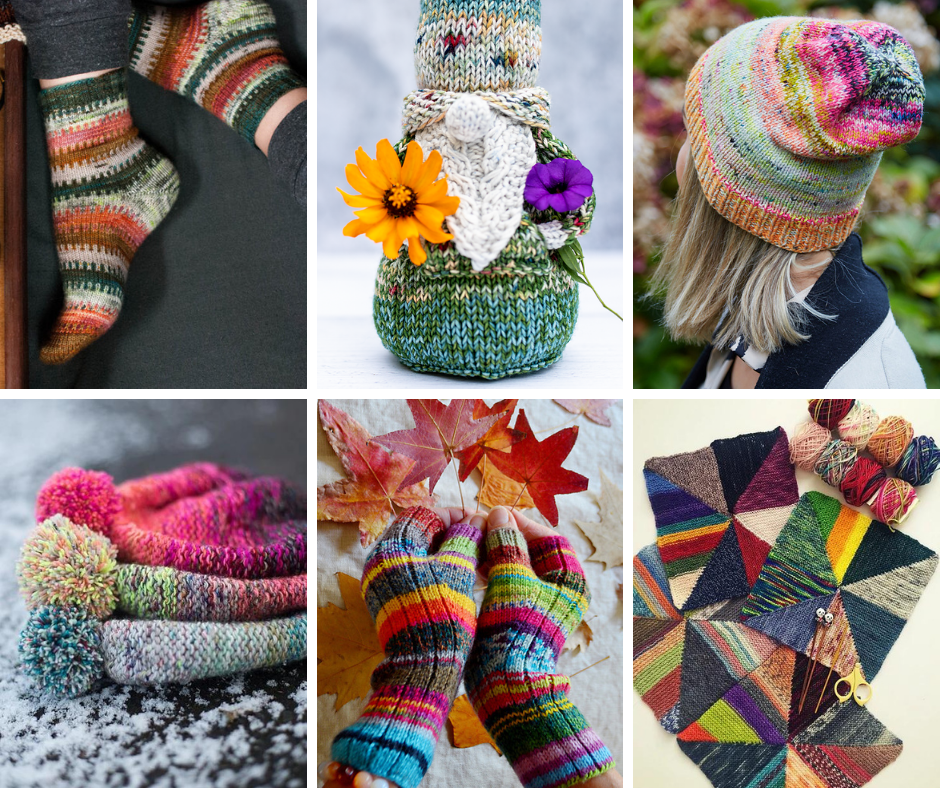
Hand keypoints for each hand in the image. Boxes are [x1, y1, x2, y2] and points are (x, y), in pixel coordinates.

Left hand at [331, 506, 482, 787]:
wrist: (424, 668)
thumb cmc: (442, 615)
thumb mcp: (459, 570)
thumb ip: (466, 537)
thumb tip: (476, 518)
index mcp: (391, 549)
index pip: (422, 514)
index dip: (453, 514)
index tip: (478, 520)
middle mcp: (380, 563)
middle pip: (419, 532)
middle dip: (451, 532)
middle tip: (478, 537)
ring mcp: (384, 584)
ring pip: (419, 554)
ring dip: (447, 551)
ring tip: (476, 558)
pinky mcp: (392, 602)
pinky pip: (416, 574)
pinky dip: (439, 569)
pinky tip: (463, 576)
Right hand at [464, 506, 615, 787]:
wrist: (507, 683)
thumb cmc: (515, 629)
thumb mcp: (510, 579)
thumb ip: (505, 544)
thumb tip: (500, 513)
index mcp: (570, 581)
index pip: (550, 539)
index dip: (523, 524)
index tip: (497, 515)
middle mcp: (560, 593)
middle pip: (533, 552)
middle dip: (506, 538)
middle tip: (481, 528)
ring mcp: (540, 607)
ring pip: (518, 568)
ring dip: (496, 555)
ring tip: (472, 545)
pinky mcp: (521, 618)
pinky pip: (508, 586)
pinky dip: (492, 574)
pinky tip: (472, 567)